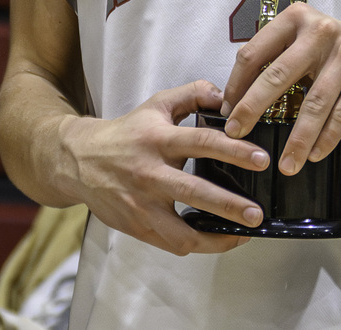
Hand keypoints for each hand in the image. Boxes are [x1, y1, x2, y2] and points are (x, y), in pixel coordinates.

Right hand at [57, 79, 270, 255]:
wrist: (80, 159)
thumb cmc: (125, 134)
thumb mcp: (156, 105)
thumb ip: (192, 95)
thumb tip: (224, 96)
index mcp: (157, 139)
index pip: (201, 142)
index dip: (234, 150)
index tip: (260, 159)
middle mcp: (150, 173)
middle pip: (194, 192)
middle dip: (229, 205)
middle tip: (256, 213)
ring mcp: (143, 204)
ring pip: (182, 232)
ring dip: (216, 237)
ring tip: (243, 235)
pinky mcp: (138, 226)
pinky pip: (173, 243)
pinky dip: (198, 245)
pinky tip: (218, 238)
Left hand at [220, 3, 340, 174]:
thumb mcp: (308, 45)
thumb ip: (278, 59)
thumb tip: (237, 96)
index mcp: (296, 18)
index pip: (255, 51)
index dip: (237, 83)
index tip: (227, 109)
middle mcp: (320, 29)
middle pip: (277, 75)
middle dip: (252, 109)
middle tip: (236, 134)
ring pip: (313, 102)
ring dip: (296, 139)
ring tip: (285, 163)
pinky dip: (326, 139)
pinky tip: (313, 155)